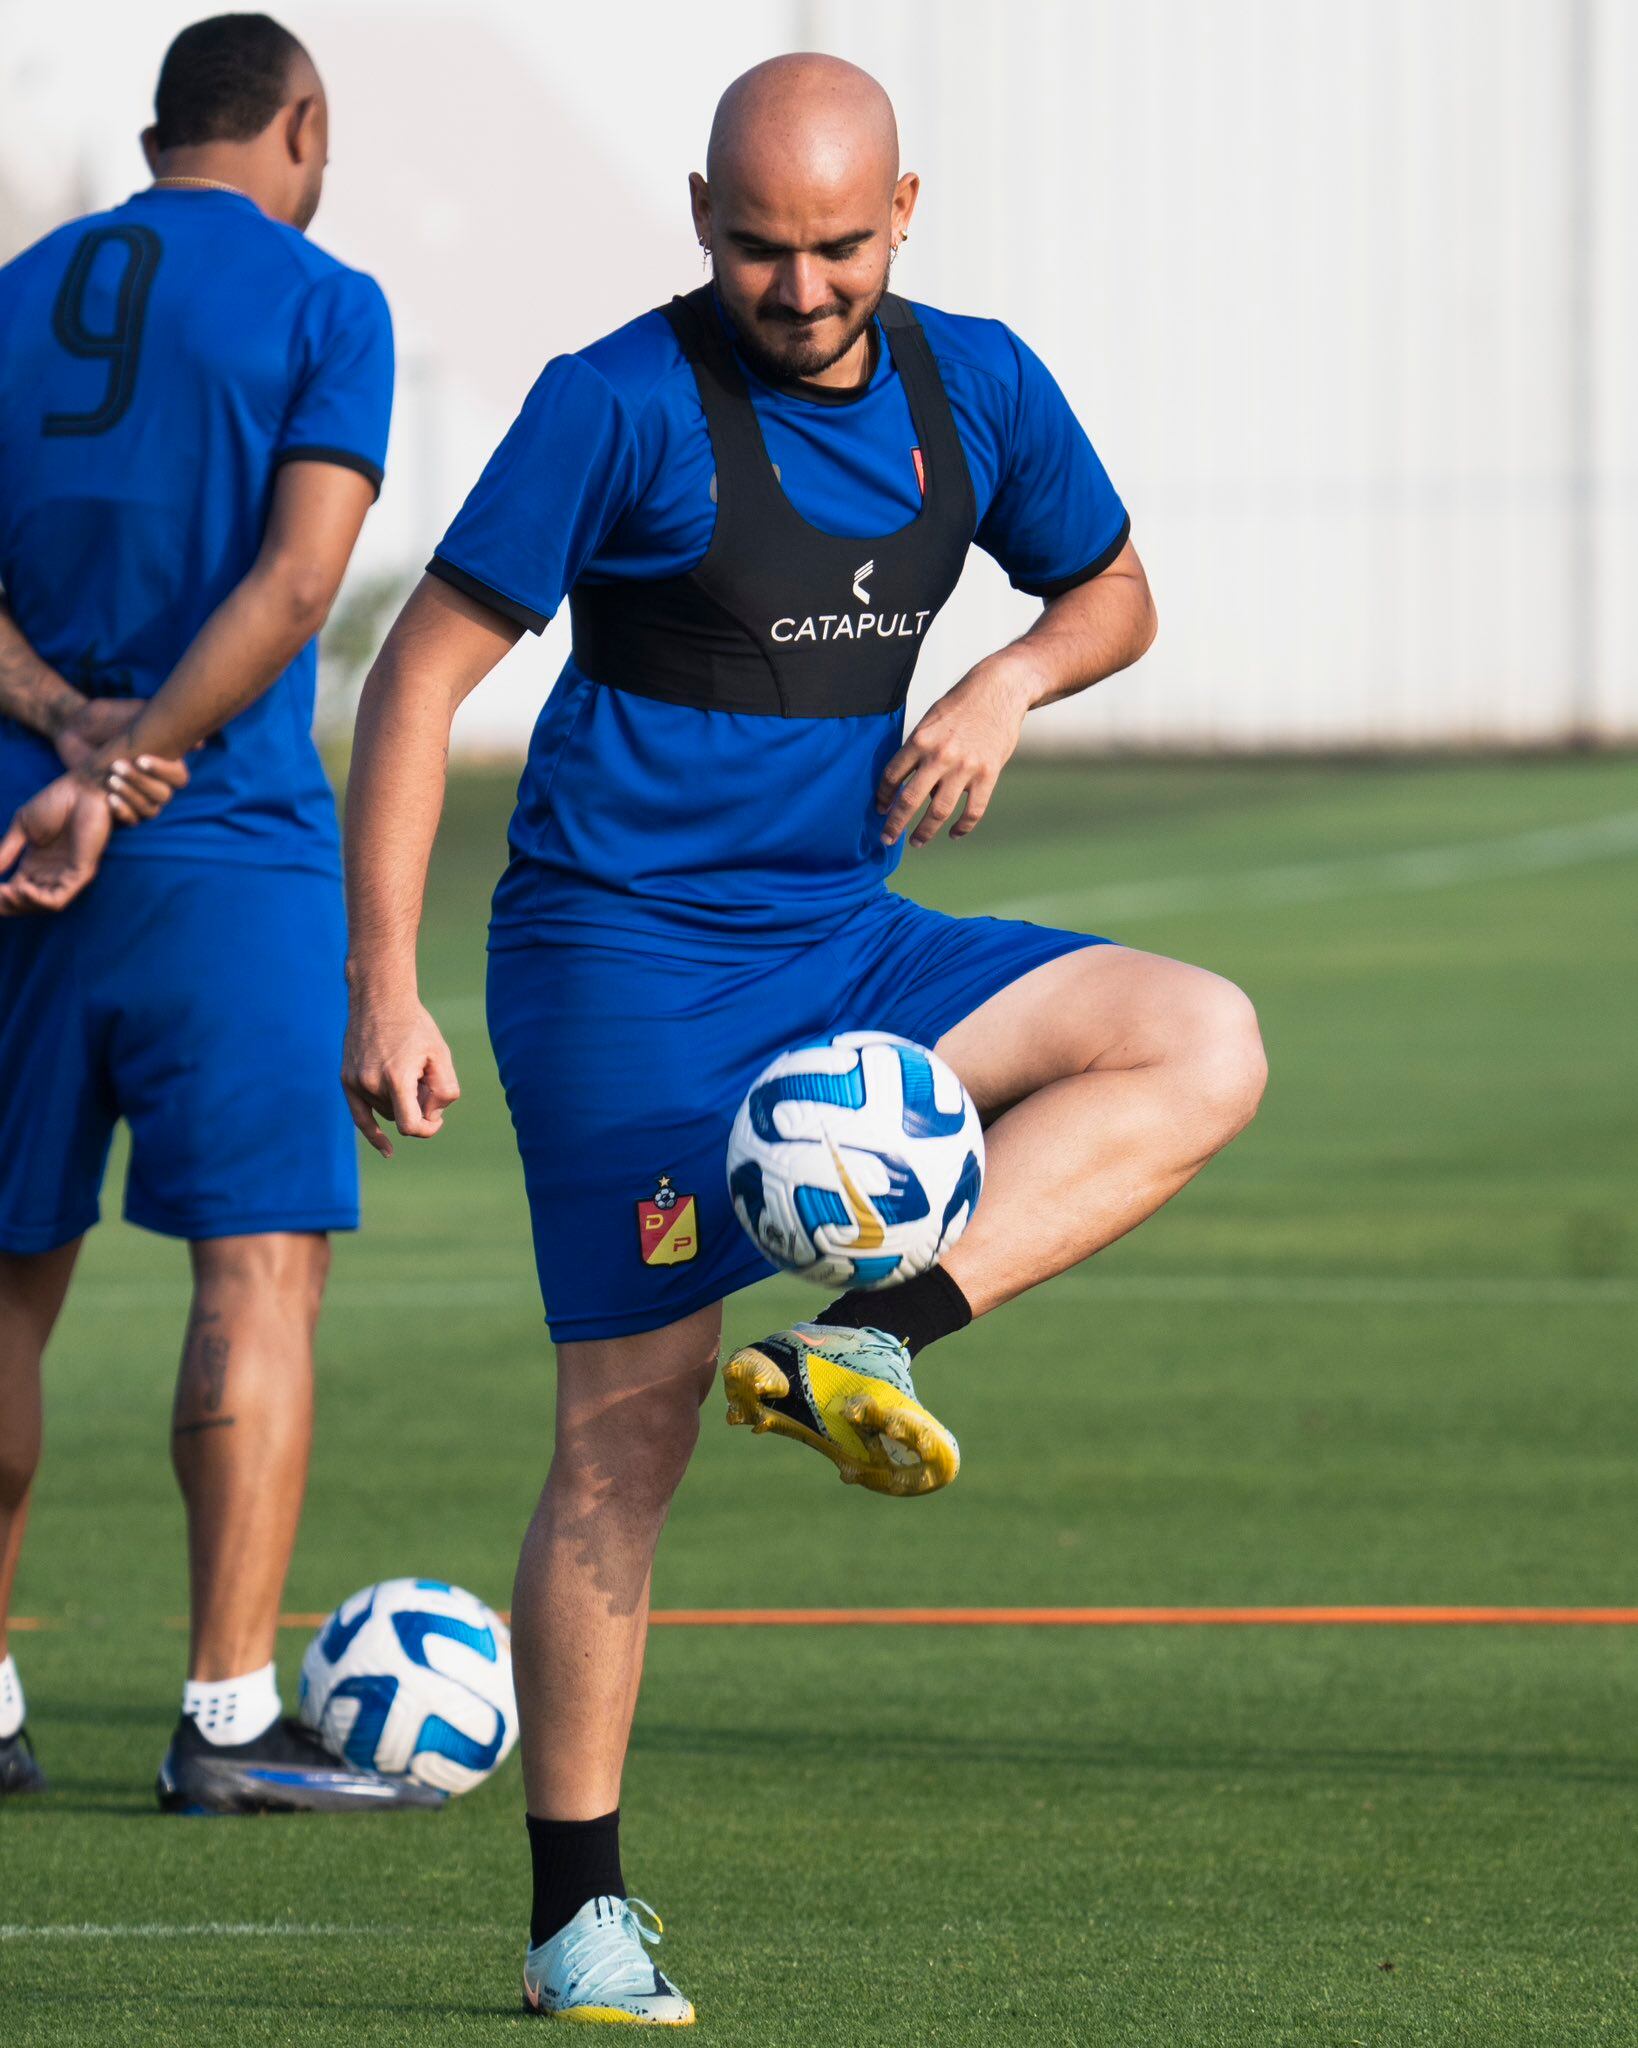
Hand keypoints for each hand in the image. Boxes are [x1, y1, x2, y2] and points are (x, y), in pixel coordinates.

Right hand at [0, 772, 111, 913]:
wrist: (83, 788)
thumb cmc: (57, 803)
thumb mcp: (23, 829)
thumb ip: (6, 851)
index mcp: (36, 866)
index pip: (14, 892)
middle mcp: (51, 875)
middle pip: (27, 904)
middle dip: (6, 904)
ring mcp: (67, 876)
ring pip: (42, 906)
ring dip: (19, 904)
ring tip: (5, 893)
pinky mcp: (81, 873)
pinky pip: (59, 899)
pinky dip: (38, 900)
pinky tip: (22, 889)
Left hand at [54, 702, 189, 822]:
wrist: (74, 727)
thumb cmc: (105, 719)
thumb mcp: (132, 716)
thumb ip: (162, 724)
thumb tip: (200, 743)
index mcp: (164, 761)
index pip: (178, 777)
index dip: (163, 771)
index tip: (140, 760)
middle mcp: (156, 781)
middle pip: (164, 795)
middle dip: (141, 783)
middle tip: (117, 767)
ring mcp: (139, 796)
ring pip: (150, 809)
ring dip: (131, 796)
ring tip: (110, 781)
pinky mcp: (121, 807)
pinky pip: (132, 820)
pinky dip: (123, 812)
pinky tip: (108, 799)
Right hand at [341, 989, 460, 1156]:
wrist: (379, 999)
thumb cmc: (415, 1027)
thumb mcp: (441, 1054)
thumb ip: (444, 1090)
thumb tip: (432, 1117)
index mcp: (396, 1078)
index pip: (411, 1125)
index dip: (428, 1128)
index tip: (437, 1120)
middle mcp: (371, 1083)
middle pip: (401, 1116)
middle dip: (417, 1104)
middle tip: (423, 1074)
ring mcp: (355, 1082)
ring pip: (386, 1112)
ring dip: (400, 1101)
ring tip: (405, 1066)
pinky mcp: (347, 1080)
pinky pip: (361, 1116)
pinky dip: (374, 1134)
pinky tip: (387, 1151)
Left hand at [876, 655, 1035, 847]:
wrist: (999, 689)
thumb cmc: (961, 705)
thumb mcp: (931, 721)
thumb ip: (919, 753)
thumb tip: (913, 788)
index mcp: (920, 740)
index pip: (893, 776)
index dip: (883, 797)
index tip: (880, 809)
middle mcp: (940, 756)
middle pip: (910, 800)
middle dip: (895, 825)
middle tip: (887, 839)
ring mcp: (965, 767)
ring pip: (939, 812)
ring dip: (925, 832)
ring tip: (917, 841)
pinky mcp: (988, 774)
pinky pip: (973, 811)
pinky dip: (962, 827)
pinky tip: (954, 833)